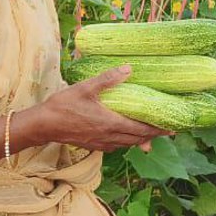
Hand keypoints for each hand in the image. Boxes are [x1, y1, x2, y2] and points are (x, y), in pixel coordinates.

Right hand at [24, 65, 169, 152]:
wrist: (43, 125)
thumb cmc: (64, 106)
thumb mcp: (86, 88)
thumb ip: (108, 79)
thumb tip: (129, 69)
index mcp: (111, 123)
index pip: (141, 129)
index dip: (158, 129)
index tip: (172, 128)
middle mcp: (109, 137)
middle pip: (138, 139)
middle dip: (153, 135)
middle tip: (167, 131)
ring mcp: (101, 143)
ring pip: (127, 144)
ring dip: (140, 140)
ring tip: (151, 136)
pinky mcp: (93, 146)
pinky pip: (115, 146)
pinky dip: (125, 142)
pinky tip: (124, 138)